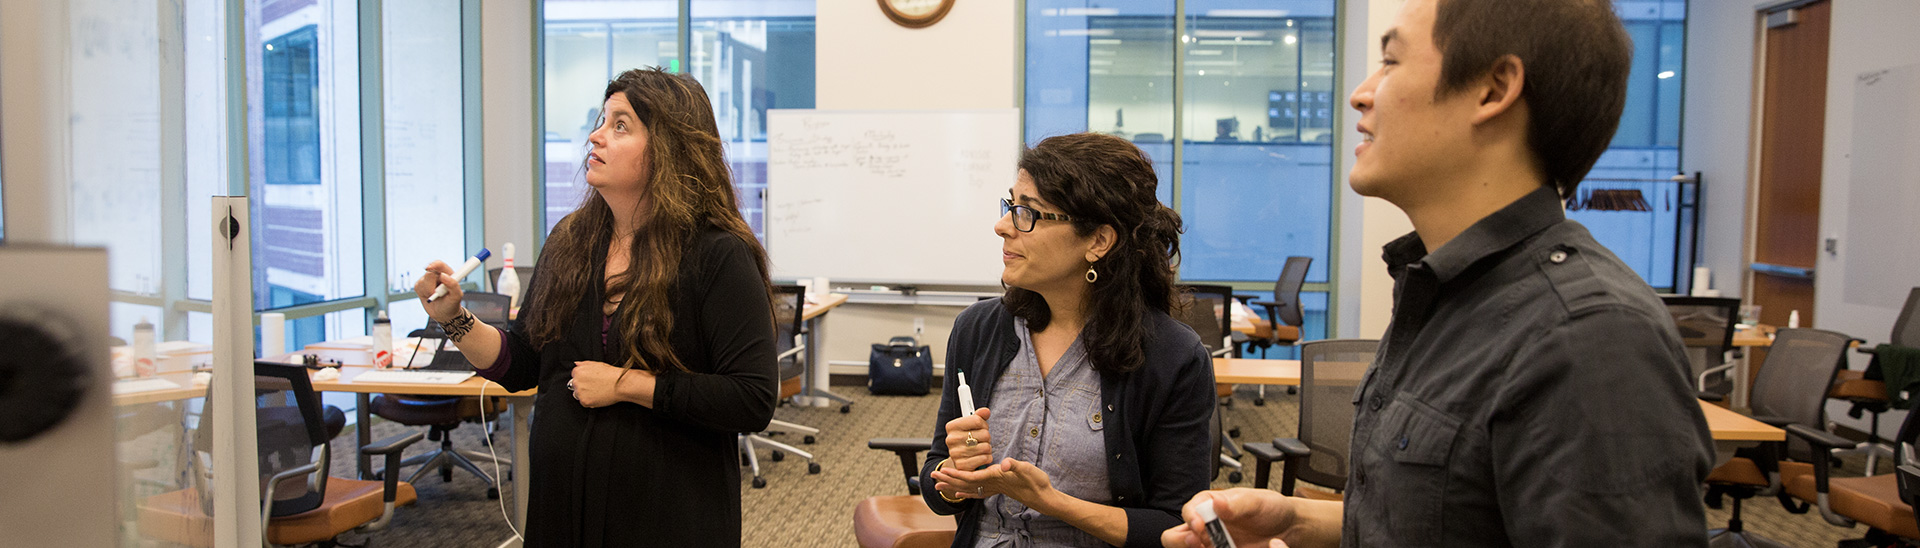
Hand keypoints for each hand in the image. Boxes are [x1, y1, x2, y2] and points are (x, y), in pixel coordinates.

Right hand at [413, 260, 463, 322]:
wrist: (443, 314)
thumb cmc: (452, 304)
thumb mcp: (456, 296)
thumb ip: (453, 285)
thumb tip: (443, 275)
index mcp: (448, 273)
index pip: (440, 265)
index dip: (435, 265)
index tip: (430, 268)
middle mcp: (437, 274)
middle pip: (429, 273)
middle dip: (431, 283)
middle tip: (434, 293)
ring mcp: (427, 279)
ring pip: (423, 281)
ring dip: (429, 291)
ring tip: (436, 296)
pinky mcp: (419, 285)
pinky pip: (418, 287)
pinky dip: (424, 294)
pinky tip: (429, 297)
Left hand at [570, 361, 650, 407]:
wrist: (620, 384)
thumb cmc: (611, 374)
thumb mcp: (597, 364)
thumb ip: (584, 364)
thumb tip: (576, 364)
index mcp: (578, 371)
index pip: (574, 375)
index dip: (583, 378)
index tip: (591, 380)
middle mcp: (577, 381)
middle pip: (575, 385)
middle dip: (583, 386)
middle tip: (595, 386)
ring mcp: (580, 392)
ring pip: (578, 394)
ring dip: (584, 394)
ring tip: (597, 391)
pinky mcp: (584, 401)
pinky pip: (583, 403)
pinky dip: (590, 401)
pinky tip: (598, 396)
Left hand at [931, 457, 1054, 506]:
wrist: (1043, 497)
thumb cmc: (1036, 482)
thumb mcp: (1027, 469)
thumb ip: (1014, 466)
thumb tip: (1004, 464)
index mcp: (995, 477)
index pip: (971, 476)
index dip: (956, 474)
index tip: (943, 471)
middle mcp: (992, 484)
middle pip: (965, 483)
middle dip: (948, 480)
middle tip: (932, 476)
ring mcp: (994, 488)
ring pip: (969, 488)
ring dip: (953, 486)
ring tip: (938, 485)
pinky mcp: (998, 489)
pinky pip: (977, 491)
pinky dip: (966, 492)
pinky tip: (960, 494)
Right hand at [942, 408, 993, 469]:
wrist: (960, 459)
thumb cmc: (967, 439)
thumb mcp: (972, 425)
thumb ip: (979, 416)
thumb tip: (985, 411)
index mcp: (952, 426)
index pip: (977, 420)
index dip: (983, 424)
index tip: (981, 428)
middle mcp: (951, 439)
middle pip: (984, 434)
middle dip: (987, 437)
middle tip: (981, 440)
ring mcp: (955, 453)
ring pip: (986, 447)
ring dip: (988, 448)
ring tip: (981, 448)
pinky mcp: (962, 466)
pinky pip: (984, 458)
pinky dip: (987, 457)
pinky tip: (981, 456)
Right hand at [1162, 490, 1294, 547]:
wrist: (1288, 529)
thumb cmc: (1270, 508)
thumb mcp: (1256, 501)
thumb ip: (1236, 504)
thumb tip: (1217, 503)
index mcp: (1209, 504)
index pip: (1188, 511)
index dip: (1191, 519)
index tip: (1200, 526)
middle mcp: (1206, 525)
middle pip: (1175, 536)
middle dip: (1183, 541)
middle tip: (1200, 541)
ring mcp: (1212, 543)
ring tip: (1217, 547)